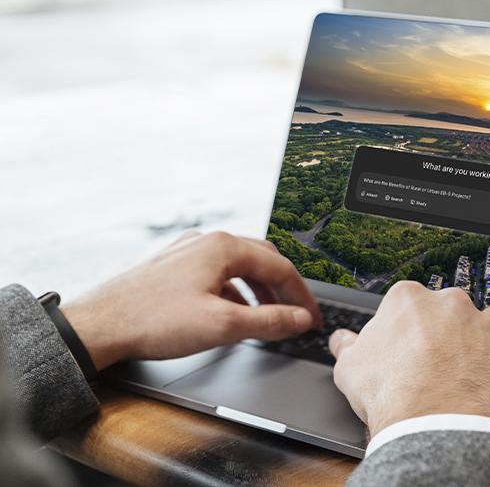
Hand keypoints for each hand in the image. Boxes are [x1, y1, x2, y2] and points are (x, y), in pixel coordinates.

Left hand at [62, 231, 319, 370]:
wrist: (98, 326)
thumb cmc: (153, 321)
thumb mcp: (223, 325)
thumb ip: (269, 321)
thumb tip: (299, 319)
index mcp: (223, 246)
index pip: (280, 267)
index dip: (301, 296)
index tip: (311, 318)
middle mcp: (205, 242)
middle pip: (260, 260)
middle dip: (282, 289)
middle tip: (295, 314)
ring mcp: (186, 252)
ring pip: (237, 267)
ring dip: (258, 291)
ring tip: (268, 317)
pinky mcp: (171, 267)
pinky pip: (214, 274)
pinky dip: (233, 292)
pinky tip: (231, 313)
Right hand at [329, 281, 489, 435]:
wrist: (428, 420)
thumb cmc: (389, 391)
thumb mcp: (350, 366)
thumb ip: (348, 346)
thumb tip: (341, 339)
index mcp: (409, 300)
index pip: (409, 301)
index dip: (408, 323)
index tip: (407, 341)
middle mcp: (450, 304)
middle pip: (455, 306)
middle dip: (451, 325)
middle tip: (442, 352)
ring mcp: (484, 327)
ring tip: (488, 353)